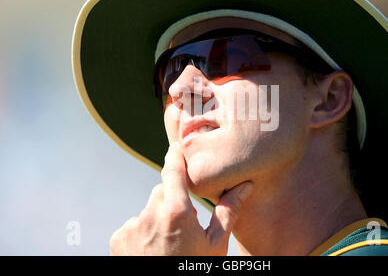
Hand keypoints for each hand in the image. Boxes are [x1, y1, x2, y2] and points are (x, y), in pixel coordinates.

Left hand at [109, 143, 253, 254]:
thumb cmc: (194, 271)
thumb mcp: (215, 245)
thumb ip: (228, 211)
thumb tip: (245, 186)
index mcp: (176, 212)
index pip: (173, 170)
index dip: (175, 155)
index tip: (176, 146)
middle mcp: (150, 214)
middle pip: (162, 192)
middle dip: (173, 200)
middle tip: (185, 224)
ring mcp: (132, 226)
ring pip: (149, 209)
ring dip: (158, 217)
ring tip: (169, 242)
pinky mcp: (119, 237)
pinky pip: (135, 224)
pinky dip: (143, 231)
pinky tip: (153, 250)